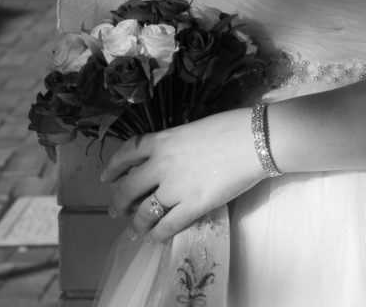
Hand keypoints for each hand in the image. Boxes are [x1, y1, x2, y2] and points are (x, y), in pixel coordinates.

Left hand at [102, 106, 263, 243]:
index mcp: (162, 140)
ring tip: (138, 229)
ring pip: (143, 212)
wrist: (256, 139)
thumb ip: (176, 146)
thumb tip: (170, 163)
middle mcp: (161, 164)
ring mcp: (175, 187)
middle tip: (117, 211)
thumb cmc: (232, 128)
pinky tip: (156, 237)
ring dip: (137, 224)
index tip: (108, 177)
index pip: (127, 153)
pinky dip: (157, 234)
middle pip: (128, 188)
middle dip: (118, 203)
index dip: (114, 167)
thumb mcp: (194, 130)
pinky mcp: (192, 205)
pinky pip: (167, 226)